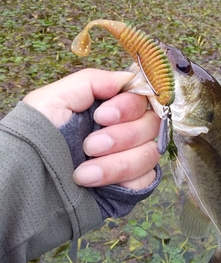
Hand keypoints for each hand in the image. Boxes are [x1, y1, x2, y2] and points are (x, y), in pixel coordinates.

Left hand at [23, 69, 159, 189]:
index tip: (102, 115)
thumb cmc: (36, 136)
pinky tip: (96, 182)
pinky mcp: (130, 184)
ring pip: (149, 152)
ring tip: (83, 171)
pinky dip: (123, 179)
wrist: (27, 180)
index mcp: (109, 105)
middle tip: (89, 146)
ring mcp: (129, 156)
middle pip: (151, 123)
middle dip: (120, 136)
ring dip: (117, 162)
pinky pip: (147, 178)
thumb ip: (92, 81)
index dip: (129, 105)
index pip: (142, 96)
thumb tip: (126, 79)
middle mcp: (123, 128)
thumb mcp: (54, 98)